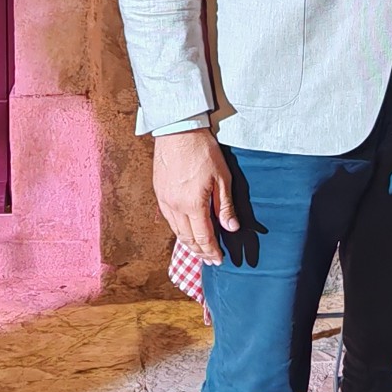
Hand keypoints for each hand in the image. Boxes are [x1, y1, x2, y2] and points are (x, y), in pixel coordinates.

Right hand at [153, 128, 238, 265]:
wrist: (178, 131)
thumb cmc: (203, 151)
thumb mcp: (222, 177)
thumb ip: (225, 206)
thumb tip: (231, 228)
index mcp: (193, 205)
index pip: (204, 237)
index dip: (212, 251)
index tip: (219, 260)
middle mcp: (175, 207)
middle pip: (188, 238)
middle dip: (200, 252)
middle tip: (210, 260)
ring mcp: (164, 200)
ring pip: (176, 231)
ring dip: (188, 243)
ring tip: (199, 250)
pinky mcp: (159, 193)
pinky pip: (168, 219)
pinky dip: (178, 230)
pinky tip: (185, 231)